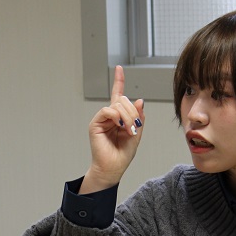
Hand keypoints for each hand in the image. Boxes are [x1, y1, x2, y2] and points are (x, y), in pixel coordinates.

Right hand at [81, 66, 144, 193]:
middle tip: (134, 127)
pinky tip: (120, 126)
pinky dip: (117, 117)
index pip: (118, 95)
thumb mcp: (137, 134)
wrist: (113, 167)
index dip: (119, 81)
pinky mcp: (95, 123)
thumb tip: (140, 100)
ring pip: (117, 104)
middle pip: (123, 100)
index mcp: (119, 116)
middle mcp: (110, 115)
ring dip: (128, 116)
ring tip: (129, 130)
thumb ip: (139, 117)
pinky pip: (107, 111)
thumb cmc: (123, 154)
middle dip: (133, 112)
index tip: (119, 68)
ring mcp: (102, 119)